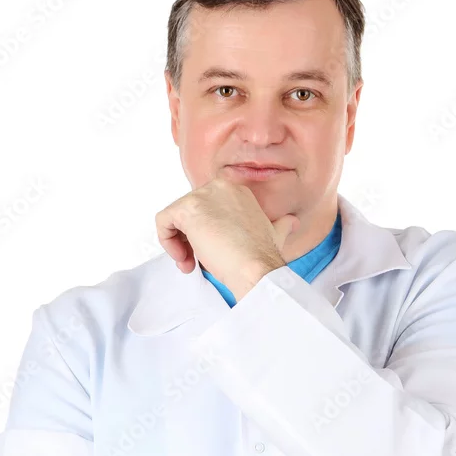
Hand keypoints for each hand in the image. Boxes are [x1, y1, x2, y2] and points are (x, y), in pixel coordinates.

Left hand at [154, 177, 298, 298]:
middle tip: (197, 261)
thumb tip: (292, 222)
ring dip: (178, 243)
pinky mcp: (187, 209)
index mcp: (237, 190)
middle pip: (189, 211)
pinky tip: (184, 259)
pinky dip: (167, 242)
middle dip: (188, 239)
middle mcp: (219, 187)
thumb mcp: (275, 234)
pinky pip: (163, 221)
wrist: (257, 269)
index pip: (205, 207)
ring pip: (175, 217)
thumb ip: (281, 224)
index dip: (204, 231)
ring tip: (191, 263)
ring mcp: (203, 196)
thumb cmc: (263, 258)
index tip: (212, 250)